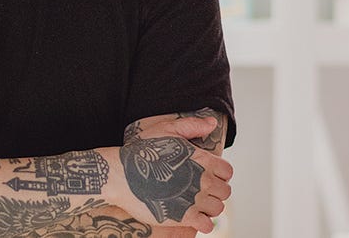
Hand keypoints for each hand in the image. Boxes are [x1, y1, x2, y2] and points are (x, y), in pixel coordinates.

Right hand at [116, 115, 232, 233]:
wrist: (121, 173)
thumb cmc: (142, 150)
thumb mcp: (166, 129)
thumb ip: (192, 126)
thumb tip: (212, 123)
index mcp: (203, 159)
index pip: (227, 171)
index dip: (218, 173)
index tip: (206, 175)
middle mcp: (203, 179)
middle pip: (225, 191)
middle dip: (214, 191)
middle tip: (198, 189)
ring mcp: (194, 199)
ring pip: (218, 209)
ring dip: (209, 207)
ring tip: (195, 203)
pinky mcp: (184, 217)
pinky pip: (207, 226)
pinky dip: (202, 223)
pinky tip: (191, 216)